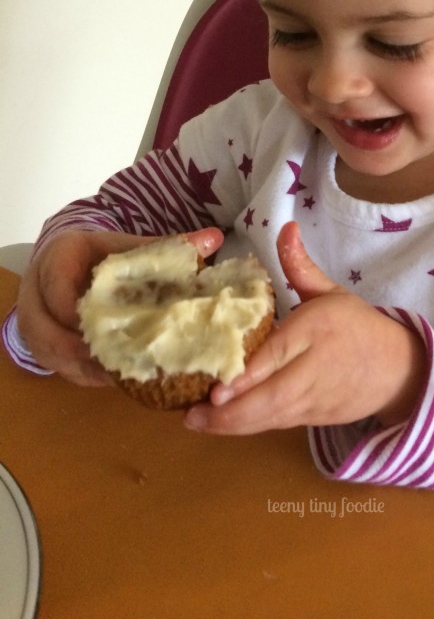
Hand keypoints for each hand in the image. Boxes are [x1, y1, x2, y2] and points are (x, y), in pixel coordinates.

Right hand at [15, 227, 223, 385]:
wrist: (72, 263)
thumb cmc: (106, 255)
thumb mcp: (132, 247)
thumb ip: (168, 246)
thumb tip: (214, 238)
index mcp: (59, 258)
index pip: (60, 289)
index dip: (83, 312)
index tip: (114, 326)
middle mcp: (38, 293)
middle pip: (49, 330)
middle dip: (84, 349)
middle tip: (122, 361)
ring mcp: (35, 323)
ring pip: (52, 354)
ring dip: (87, 368)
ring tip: (125, 375)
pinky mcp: (42, 348)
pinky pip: (59, 368)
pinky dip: (88, 376)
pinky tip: (119, 380)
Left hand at [185, 222, 426, 435]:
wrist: (400, 370)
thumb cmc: (358, 326)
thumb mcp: (331, 292)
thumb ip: (299, 266)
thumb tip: (285, 227)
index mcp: (317, 330)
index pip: (279, 355)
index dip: (247, 375)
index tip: (215, 387)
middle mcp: (314, 368)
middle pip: (271, 396)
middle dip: (231, 412)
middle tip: (192, 413)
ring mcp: (314, 399)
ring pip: (271, 418)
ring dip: (233, 425)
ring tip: (195, 422)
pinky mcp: (313, 419)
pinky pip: (278, 425)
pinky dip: (248, 428)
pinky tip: (220, 425)